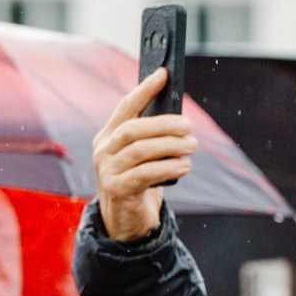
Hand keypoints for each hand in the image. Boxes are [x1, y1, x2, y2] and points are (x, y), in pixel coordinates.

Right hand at [91, 69, 196, 242]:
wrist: (125, 221)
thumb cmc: (139, 183)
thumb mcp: (143, 158)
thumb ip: (153, 139)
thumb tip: (179, 119)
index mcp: (108, 136)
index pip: (126, 107)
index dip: (145, 90)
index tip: (163, 74)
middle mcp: (103, 150)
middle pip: (132, 129)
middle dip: (162, 124)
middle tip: (188, 126)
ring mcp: (107, 170)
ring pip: (139, 150)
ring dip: (169, 146)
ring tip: (191, 146)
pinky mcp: (117, 189)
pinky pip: (144, 174)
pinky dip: (167, 167)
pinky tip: (184, 166)